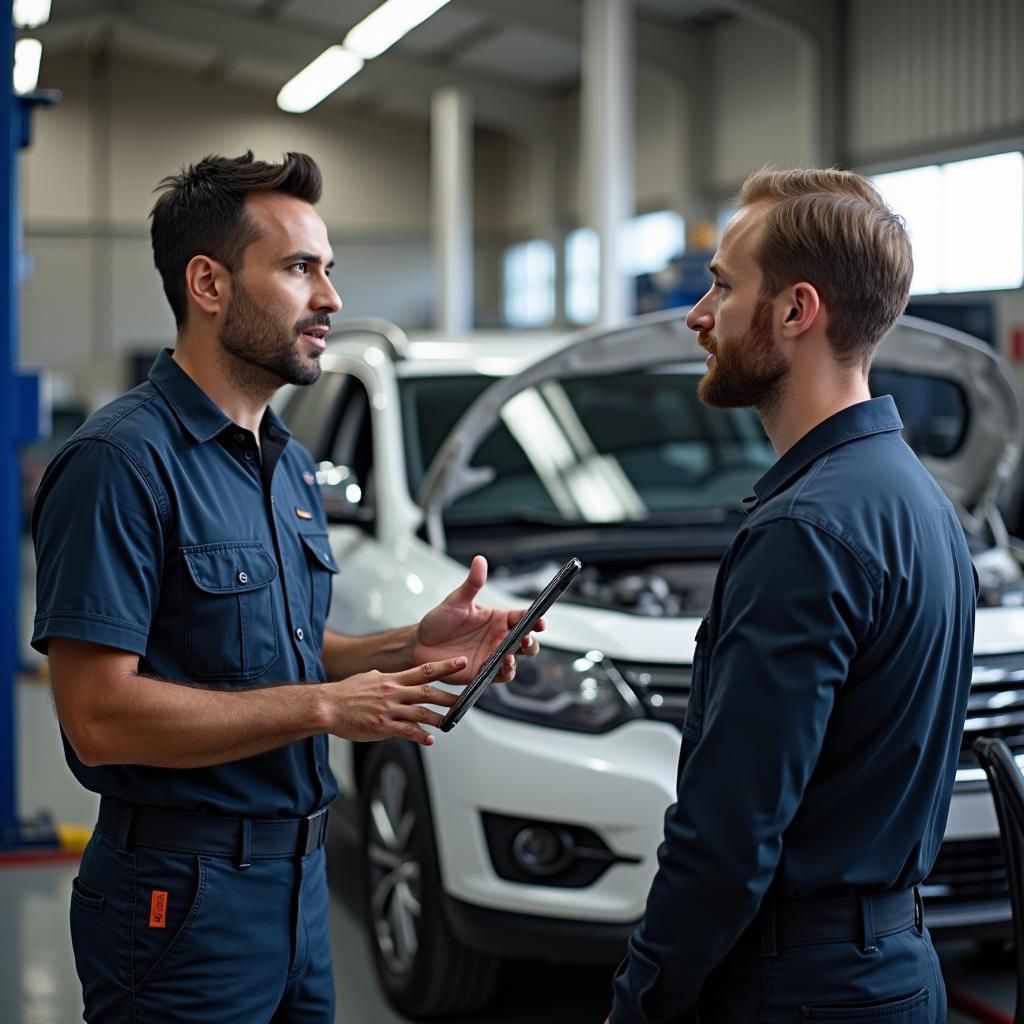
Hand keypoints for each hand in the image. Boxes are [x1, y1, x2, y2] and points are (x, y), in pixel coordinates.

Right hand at [326, 656, 467, 746]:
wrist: (326, 706)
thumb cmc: (346, 693)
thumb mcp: (370, 678)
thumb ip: (388, 680)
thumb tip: (398, 682)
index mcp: (392, 679)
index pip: (424, 670)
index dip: (445, 666)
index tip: (461, 662)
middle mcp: (393, 692)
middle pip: (427, 692)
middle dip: (449, 696)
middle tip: (464, 699)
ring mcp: (388, 710)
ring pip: (420, 713)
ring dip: (438, 718)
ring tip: (451, 722)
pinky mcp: (382, 726)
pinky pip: (405, 731)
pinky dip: (420, 736)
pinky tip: (429, 739)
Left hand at [412, 555, 545, 683]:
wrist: (419, 645)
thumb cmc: (438, 620)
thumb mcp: (456, 600)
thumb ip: (472, 583)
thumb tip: (480, 560)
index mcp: (498, 618)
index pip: (523, 618)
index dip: (535, 619)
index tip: (540, 620)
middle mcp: (499, 637)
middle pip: (527, 640)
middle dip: (532, 640)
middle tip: (527, 638)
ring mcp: (493, 655)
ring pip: (519, 658)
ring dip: (520, 656)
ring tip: (511, 654)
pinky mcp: (484, 672)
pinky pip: (503, 674)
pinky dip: (506, 670)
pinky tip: (502, 664)